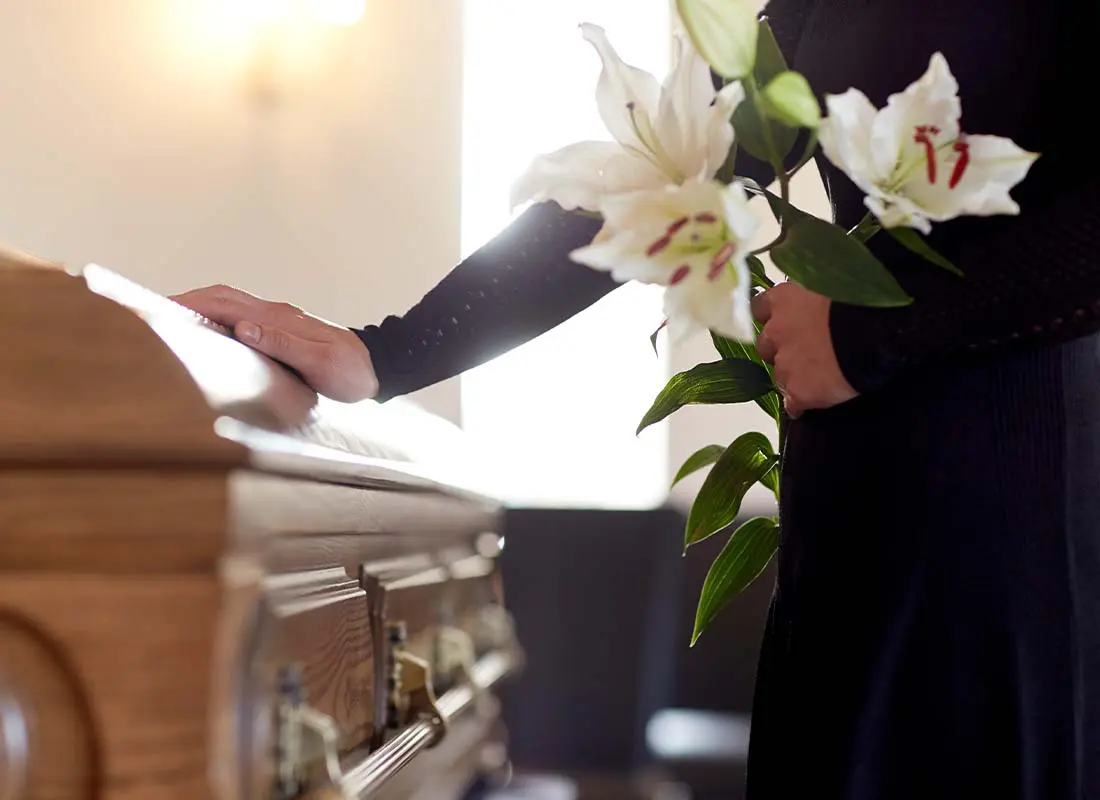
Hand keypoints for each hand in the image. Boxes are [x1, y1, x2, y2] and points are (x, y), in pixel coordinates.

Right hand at [170, 285, 378, 402]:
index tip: (159, 307)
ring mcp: (278, 322)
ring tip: (170, 322)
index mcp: (278, 319)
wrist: (379, 369)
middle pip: (222, 298)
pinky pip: (241, 320)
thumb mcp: (320, 362)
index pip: (225, 303)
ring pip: (230, 306)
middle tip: (152, 312)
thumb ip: (283, 344)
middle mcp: (275, 315)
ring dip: (200, 309)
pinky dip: (217, 321)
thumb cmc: (352, 372)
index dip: (190, 303)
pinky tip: (207, 336)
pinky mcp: (282, 333)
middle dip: (186, 302)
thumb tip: (243, 328)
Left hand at [752, 282, 856, 418]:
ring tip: (813, 378)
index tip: (783, 320)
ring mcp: (785, 364)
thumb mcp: (830, 283)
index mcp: (784, 299)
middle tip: (803, 350)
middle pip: (765, 345)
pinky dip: (799, 405)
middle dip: (778, 349)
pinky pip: (792, 404)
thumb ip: (812, 294)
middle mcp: (776, 331)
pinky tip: (808, 405)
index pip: (760, 308)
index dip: (771, 317)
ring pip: (778, 376)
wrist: (876, 329)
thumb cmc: (861, 297)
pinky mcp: (798, 392)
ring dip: (790, 376)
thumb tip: (815, 302)